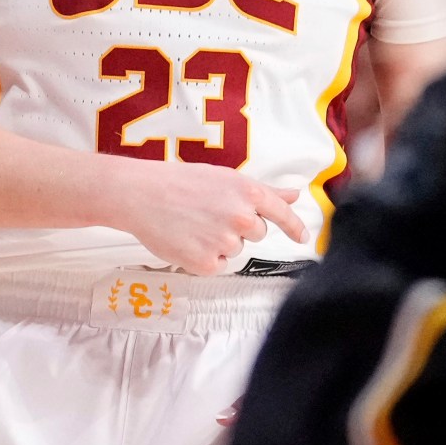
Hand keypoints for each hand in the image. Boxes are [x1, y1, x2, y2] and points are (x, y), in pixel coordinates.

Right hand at [107, 160, 308, 275]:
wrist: (141, 195)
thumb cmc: (182, 183)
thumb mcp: (227, 178)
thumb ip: (265, 191)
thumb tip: (295, 195)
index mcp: (249, 193)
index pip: (282, 214)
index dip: (295, 227)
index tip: (304, 238)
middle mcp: (242, 218)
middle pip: (256, 234)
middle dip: (238, 227)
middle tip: (209, 213)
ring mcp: (224, 242)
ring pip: (234, 250)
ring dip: (218, 242)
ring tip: (193, 224)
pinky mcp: (205, 263)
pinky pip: (217, 266)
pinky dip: (204, 259)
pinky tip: (187, 240)